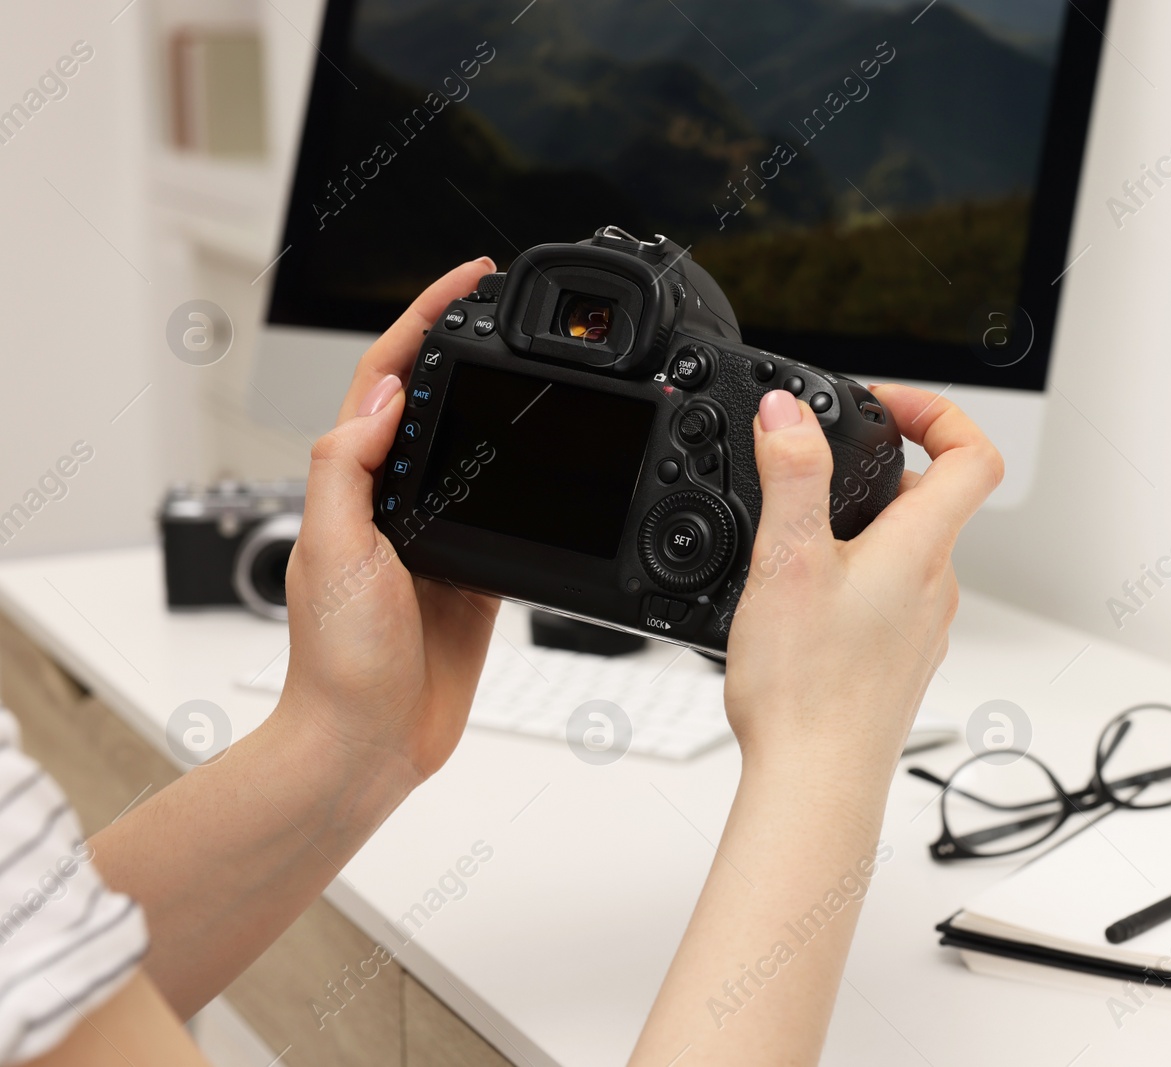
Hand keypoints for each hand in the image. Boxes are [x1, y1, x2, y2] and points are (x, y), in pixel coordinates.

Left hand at [276, 258, 501, 782]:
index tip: (468, 282)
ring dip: (503, 405)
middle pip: (437, 402)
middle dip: (468, 346)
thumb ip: (349, 466)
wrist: (366, 745)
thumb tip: (384, 392)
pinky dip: (531, 482)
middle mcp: (394, 503)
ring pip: (478, 452)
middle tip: (510, 307)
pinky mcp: (476, 575)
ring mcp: (438, 537)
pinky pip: (510, 514)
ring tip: (538, 364)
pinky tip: (553, 463)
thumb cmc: (334, 661)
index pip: (388, 379)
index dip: (424, 321)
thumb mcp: (333, 548)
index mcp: (354, 483)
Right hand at [724, 384, 1003, 780]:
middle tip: (811, 477)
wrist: (816, 785)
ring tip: (794, 549)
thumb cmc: (808, 689)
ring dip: (858, 531)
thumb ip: (792, 476)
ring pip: (904, 552)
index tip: (887, 405)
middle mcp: (936, 586)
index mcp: (920, 549)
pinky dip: (853, 582)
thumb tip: (788, 412)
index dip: (938, 412)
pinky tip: (802, 608)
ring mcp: (922, 628)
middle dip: (871, 475)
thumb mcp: (787, 562)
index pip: (973, 454)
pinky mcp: (899, 661)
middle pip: (929, 500)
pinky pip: (888, 599)